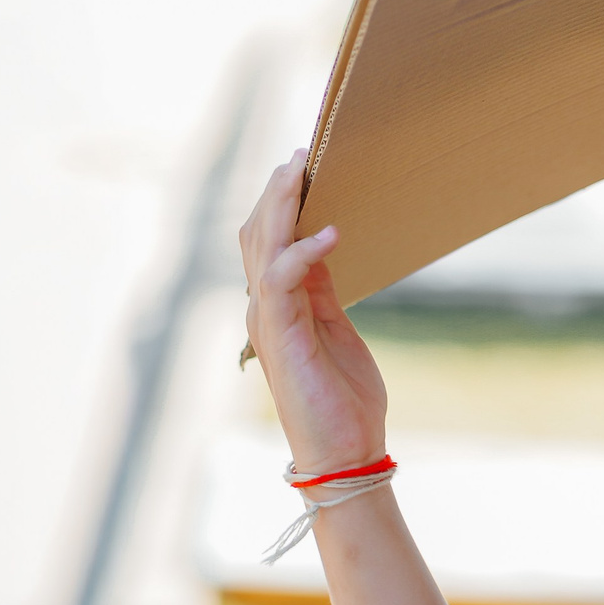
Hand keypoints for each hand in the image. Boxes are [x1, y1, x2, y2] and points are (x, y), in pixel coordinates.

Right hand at [241, 150, 387, 475]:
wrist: (345, 452)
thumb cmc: (343, 398)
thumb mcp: (334, 328)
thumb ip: (322, 288)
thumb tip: (323, 242)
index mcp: (278, 305)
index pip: (268, 239)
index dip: (281, 201)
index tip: (303, 164)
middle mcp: (264, 308)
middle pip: (258, 233)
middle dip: (277, 191)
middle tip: (300, 153)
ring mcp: (268, 321)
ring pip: (262, 247)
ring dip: (282, 206)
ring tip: (301, 170)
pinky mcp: (280, 337)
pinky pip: (281, 282)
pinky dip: (303, 252)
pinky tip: (330, 233)